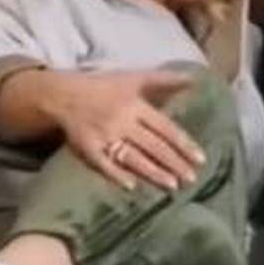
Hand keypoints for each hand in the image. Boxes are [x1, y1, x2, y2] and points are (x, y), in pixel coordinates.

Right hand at [44, 68, 205, 189]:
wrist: (64, 94)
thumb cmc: (104, 87)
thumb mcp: (134, 78)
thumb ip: (164, 80)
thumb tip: (194, 79)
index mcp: (135, 105)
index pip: (165, 127)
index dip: (183, 143)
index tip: (200, 159)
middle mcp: (122, 121)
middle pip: (152, 145)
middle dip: (173, 163)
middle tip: (191, 179)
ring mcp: (104, 136)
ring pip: (132, 157)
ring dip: (152, 172)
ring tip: (172, 186)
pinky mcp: (87, 147)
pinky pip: (103, 163)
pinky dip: (116, 174)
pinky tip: (131, 186)